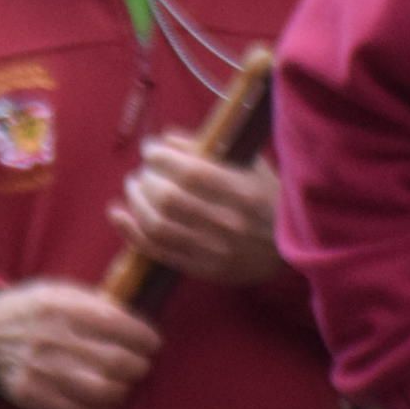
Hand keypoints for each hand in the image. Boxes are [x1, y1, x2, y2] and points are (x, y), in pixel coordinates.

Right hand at [0, 281, 159, 408]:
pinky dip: (100, 408)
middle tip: (140, 364)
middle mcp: (51, 339)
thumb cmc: (31, 310)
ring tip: (123, 382)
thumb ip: (95, 303)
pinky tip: (104, 399)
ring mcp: (40, 370)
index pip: (121, 326)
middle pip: (117, 362)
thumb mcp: (58, 291)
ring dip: (122, 388)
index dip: (146, 338)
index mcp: (61, 307)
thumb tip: (135, 324)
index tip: (151, 343)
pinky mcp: (31, 393)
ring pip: (103, 389)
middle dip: (139, 365)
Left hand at [109, 135, 280, 286]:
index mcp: (246, 194)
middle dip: (145, 179)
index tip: (150, 149)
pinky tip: (117, 213)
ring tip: (133, 187)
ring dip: (135, 202)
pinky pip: (156, 251)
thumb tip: (165, 139)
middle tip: (142, 171)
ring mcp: (215, 250)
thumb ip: (211, 149)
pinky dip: (129, 231)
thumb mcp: (251, 167)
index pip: (192, 173)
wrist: (292, 249)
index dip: (162, 158)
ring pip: (157, 226)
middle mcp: (230, 224)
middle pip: (169, 199)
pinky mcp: (202, 269)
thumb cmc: (268, 198)